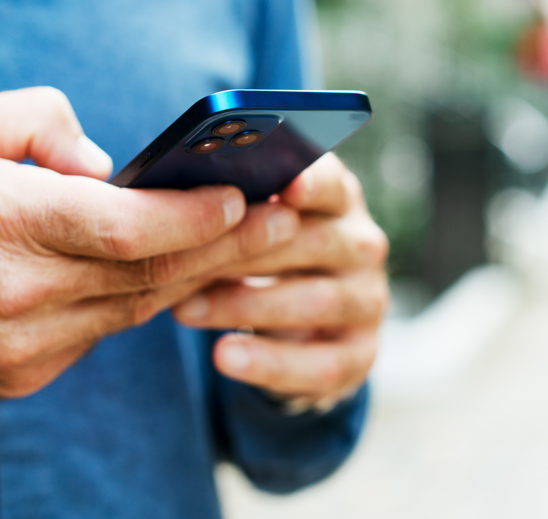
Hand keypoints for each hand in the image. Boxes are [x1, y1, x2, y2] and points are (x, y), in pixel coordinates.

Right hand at [0, 87, 299, 398]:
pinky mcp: (24, 374)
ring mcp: (26, 343)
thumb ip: (39, 123)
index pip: (126, 227)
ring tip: (243, 247)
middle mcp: (22, 290)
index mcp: (6, 220)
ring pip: (135, 308)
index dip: (194, 217)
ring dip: (194, 277)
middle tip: (283, 224)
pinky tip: (169, 278)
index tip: (243, 199)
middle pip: (150, 274)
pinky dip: (136, 302)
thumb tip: (108, 166)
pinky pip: (101, 334)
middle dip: (227, 249)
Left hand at [174, 153, 388, 409]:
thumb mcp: (251, 228)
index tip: (283, 187)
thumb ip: (234, 210)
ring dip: (245, 306)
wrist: (294, 331)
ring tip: (186, 310)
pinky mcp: (361, 353)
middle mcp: (362, 246)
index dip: (311, 183)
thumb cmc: (260, 259)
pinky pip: (322, 363)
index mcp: (338, 201)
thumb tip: (180, 198)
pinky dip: (270, 362)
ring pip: (317, 302)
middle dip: (247, 252)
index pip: (331, 184)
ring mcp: (367, 300)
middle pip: (315, 241)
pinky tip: (224, 356)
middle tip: (184, 259)